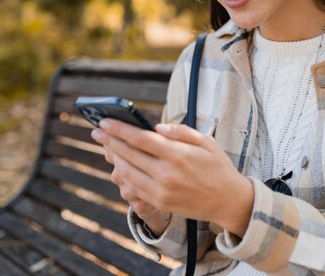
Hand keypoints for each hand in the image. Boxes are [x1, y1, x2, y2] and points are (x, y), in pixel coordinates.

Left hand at [91, 119, 253, 236]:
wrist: (228, 200)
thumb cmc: (218, 167)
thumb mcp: (206, 142)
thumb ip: (181, 131)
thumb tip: (157, 127)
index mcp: (178, 155)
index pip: (140, 139)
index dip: (119, 129)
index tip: (104, 121)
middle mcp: (166, 174)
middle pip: (129, 154)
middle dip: (110, 141)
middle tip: (97, 131)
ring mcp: (161, 191)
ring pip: (127, 173)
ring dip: (113, 159)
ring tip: (106, 147)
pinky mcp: (160, 203)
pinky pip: (134, 189)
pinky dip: (123, 177)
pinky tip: (119, 166)